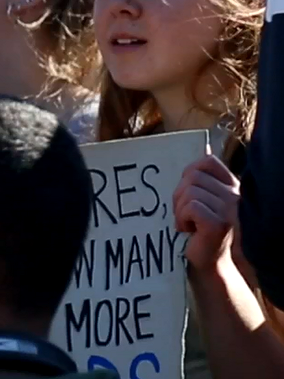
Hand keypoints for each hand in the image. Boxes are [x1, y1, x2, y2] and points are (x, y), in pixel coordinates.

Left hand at [173, 154, 240, 272]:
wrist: (209, 265)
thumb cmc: (199, 232)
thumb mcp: (201, 202)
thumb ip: (201, 181)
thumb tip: (201, 149)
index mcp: (231, 187)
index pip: (208, 162)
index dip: (189, 172)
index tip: (186, 193)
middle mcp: (234, 196)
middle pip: (193, 176)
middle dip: (179, 195)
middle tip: (183, 214)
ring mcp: (229, 210)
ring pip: (190, 191)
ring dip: (179, 209)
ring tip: (187, 224)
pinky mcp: (219, 224)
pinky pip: (190, 207)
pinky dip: (182, 218)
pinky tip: (188, 230)